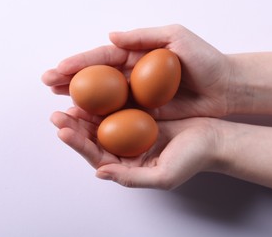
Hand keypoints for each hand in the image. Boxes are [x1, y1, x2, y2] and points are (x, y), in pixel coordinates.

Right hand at [42, 24, 232, 118]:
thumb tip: (111, 37)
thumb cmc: (205, 60)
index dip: (79, 62)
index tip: (58, 69)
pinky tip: (85, 121)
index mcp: (137, 54)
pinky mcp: (146, 112)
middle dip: (71, 80)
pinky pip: (119, 115)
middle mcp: (133, 74)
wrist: (225, 87)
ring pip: (103, 98)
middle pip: (96, 77)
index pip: (102, 58)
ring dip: (80, 100)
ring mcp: (138, 94)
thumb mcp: (177, 38)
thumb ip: (144, 37)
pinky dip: (101, 118)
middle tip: (48, 85)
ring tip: (60, 104)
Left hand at [50, 107, 220, 188]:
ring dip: (85, 115)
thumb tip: (99, 172)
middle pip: (95, 140)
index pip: (97, 157)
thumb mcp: (163, 175)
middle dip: (74, 128)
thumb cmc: (192, 159)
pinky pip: (119, 109)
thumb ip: (131, 178)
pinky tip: (94, 94)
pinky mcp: (141, 117)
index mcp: (129, 166)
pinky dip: (105, 103)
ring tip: (68, 103)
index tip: (63, 130)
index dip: (79, 145)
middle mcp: (128, 151)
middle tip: (57, 115)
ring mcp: (133, 133)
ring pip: (103, 124)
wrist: (214, 140)